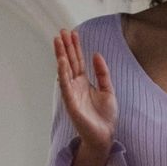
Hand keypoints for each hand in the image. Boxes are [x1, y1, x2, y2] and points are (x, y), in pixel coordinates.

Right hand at [54, 28, 117, 165]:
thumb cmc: (105, 115)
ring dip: (61, 55)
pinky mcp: (71, 103)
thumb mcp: (107, 89)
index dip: (75, 46)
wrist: (104, 134)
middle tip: (61, 31)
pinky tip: (61, 62)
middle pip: (69, 61)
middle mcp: (75, 85)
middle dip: (66, 46)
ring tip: (58, 41)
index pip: (78, 60)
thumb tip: (97, 54)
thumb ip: (102, 73)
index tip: (72, 32)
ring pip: (65, 70)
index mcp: (84, 82)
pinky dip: (63, 73)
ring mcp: (71, 93)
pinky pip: (66, 85)